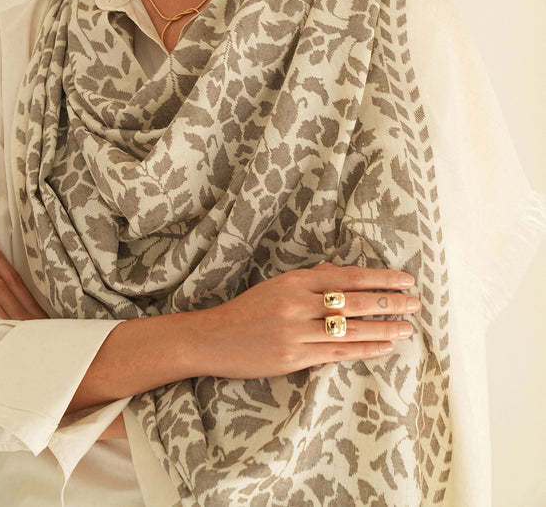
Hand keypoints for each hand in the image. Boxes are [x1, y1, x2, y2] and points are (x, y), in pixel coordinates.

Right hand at [188, 262, 419, 378]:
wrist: (212, 339)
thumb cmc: (247, 311)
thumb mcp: (277, 286)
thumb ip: (311, 279)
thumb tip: (341, 270)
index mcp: (294, 281)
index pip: (347, 277)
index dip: (379, 278)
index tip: (405, 280)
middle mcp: (297, 304)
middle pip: (354, 301)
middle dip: (389, 302)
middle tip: (416, 303)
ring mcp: (296, 333)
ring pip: (350, 329)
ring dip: (384, 329)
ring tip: (408, 329)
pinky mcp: (294, 358)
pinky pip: (337, 353)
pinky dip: (364, 350)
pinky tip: (384, 348)